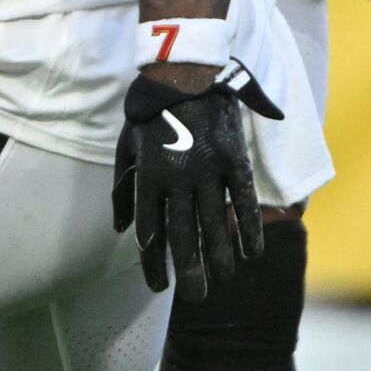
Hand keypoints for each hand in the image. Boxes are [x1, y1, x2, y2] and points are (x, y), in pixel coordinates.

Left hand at [112, 63, 283, 298]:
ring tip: (222, 281)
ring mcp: (207, 167)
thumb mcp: (126, 146)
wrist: (182, 71)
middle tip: (196, 298)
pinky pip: (243, 200)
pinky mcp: (233, 156)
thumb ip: (122, 187)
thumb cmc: (150, 111)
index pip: (149, 233)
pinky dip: (250, 228)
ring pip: (216, 224)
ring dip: (220, 258)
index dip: (153, 265)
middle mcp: (176, 177)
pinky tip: (251, 253)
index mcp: (147, 175)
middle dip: (190, 273)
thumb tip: (119, 228)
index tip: (159, 287)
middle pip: (183, 237)